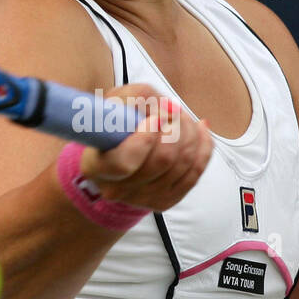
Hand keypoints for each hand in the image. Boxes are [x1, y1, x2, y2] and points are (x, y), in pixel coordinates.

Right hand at [78, 83, 213, 210]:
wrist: (118, 152)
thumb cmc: (115, 124)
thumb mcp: (116, 102)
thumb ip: (137, 98)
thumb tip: (168, 108)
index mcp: (96, 165)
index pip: (124, 162)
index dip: (145, 139)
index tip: (155, 118)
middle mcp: (117, 188)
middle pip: (163, 160)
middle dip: (176, 128)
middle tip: (173, 112)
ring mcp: (143, 198)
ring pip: (183, 164)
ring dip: (189, 133)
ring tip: (182, 118)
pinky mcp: (165, 200)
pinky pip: (195, 172)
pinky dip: (202, 146)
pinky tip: (200, 129)